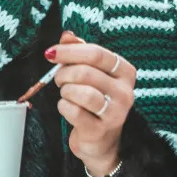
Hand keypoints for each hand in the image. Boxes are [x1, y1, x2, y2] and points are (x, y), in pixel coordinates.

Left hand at [47, 31, 137, 176]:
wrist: (101, 140)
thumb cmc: (96, 101)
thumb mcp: (92, 73)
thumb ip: (81, 52)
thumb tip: (67, 35)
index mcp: (125, 71)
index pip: (97, 53)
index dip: (70, 51)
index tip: (51, 53)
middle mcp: (125, 91)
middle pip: (86, 72)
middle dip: (64, 74)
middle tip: (59, 79)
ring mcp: (116, 112)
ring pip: (80, 92)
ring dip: (65, 91)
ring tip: (66, 94)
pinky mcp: (101, 129)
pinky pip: (73, 111)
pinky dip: (64, 107)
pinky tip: (67, 108)